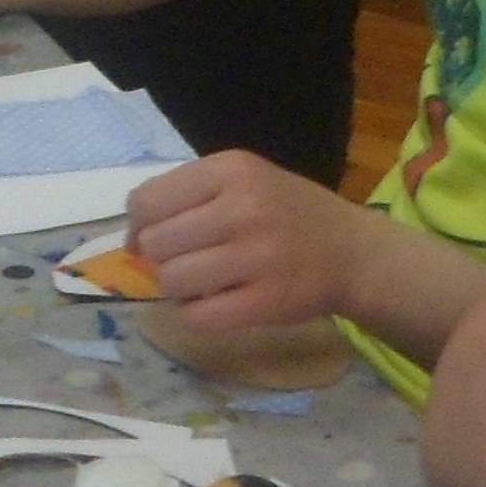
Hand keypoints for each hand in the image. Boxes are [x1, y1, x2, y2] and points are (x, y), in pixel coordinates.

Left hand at [127, 152, 378, 333]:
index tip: (150, 238)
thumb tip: (130, 240)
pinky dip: (195, 314)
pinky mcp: (265, 301)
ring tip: (205, 282)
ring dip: (178, 288)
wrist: (355, 253)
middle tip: (188, 260)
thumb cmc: (289, 214)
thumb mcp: (246, 180)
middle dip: (161, 258)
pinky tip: (216, 303)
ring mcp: (256, 256)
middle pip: (155, 243)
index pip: (146, 200)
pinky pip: (196, 316)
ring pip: (171, 280)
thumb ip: (189, 196)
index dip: (138, 225)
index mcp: (232, 170)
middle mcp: (243, 208)